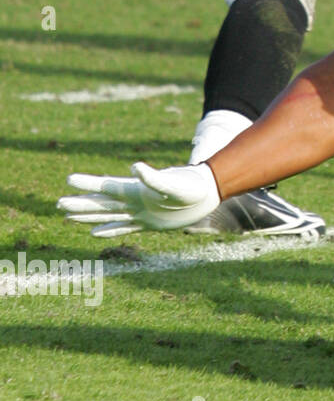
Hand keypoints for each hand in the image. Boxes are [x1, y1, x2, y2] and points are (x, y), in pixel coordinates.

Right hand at [58, 162, 220, 234]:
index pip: (107, 186)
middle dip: (81, 204)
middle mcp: (134, 200)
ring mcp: (140, 212)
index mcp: (136, 189)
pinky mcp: (149, 223)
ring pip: (109, 215)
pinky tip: (94, 233)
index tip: (69, 179)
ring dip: (89, 216)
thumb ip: (152, 177)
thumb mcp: (171, 182)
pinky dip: (109, 229)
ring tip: (68, 216)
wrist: (206, 193)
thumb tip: (134, 167)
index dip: (89, 184)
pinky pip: (125, 228)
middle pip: (102, 203)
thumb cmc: (190, 185)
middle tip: (58, 204)